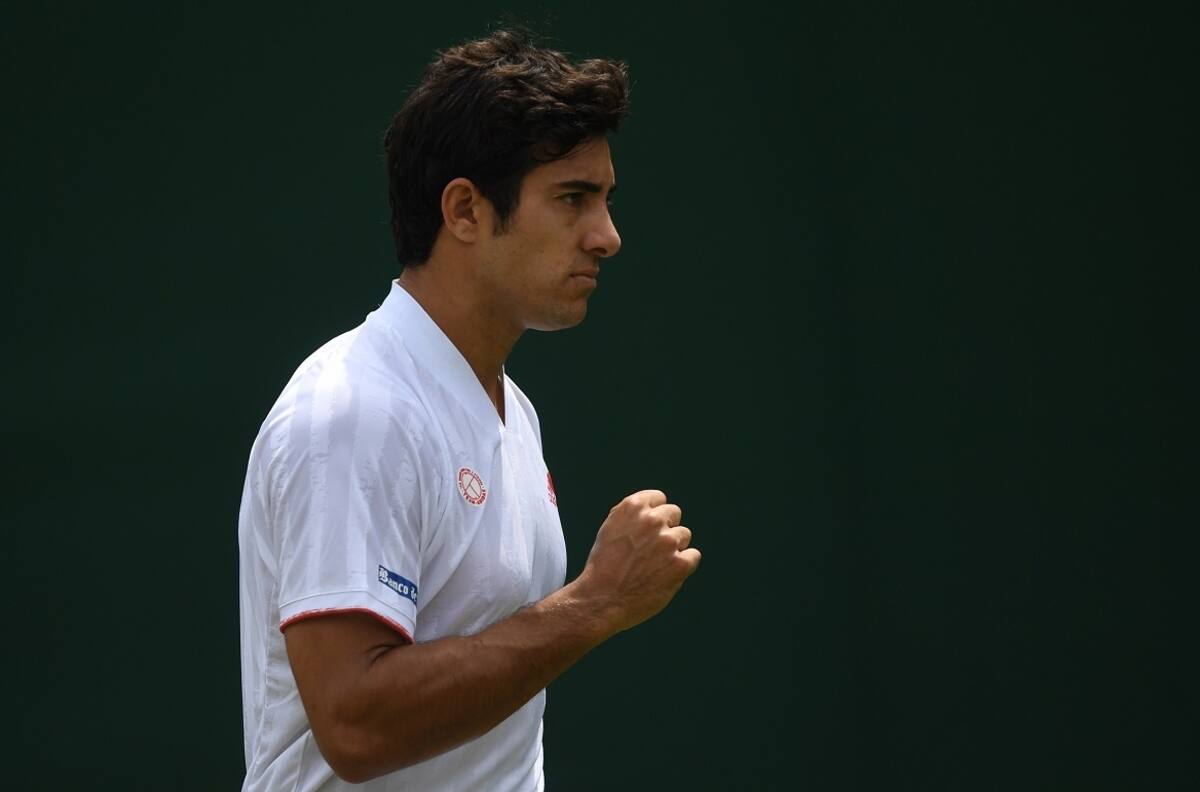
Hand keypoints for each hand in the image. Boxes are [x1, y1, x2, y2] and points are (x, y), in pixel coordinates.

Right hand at [573, 489, 700, 635]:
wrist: (601, 600)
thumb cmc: (603, 566)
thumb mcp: (609, 529)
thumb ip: (631, 516)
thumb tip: (652, 509)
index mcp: (632, 507)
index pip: (659, 498)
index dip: (654, 515)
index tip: (648, 530)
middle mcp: (652, 520)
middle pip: (674, 514)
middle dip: (665, 529)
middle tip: (650, 550)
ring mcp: (667, 542)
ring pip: (684, 534)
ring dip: (674, 547)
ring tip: (654, 565)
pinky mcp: (680, 564)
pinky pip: (693, 556)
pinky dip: (683, 566)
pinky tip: (665, 575)